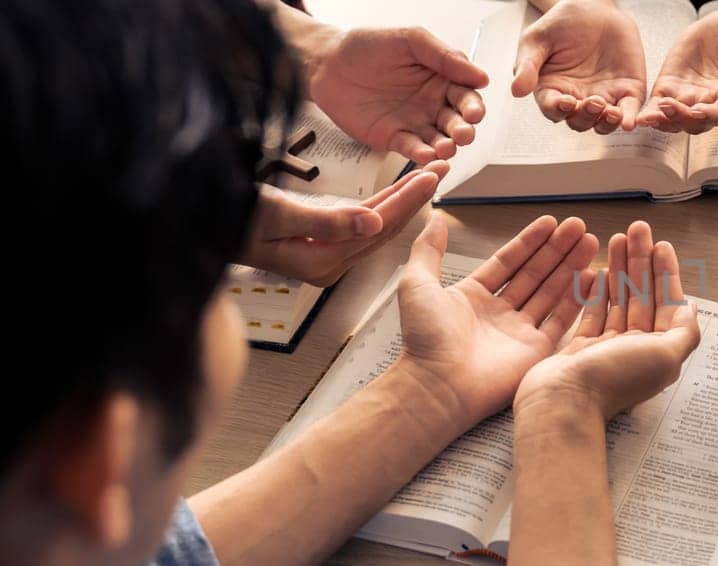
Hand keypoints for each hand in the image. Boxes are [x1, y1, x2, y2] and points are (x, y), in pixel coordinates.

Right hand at [239, 160, 447, 285]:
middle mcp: (327, 264)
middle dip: (414, 197)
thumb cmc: (227, 218)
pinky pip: (359, 223)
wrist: (196, 223)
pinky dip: (381, 204)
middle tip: (441, 169)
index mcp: (321, 262)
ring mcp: (323, 255)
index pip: (378, 229)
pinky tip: (396, 192)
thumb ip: (327, 222)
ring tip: (428, 175)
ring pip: (375, 225)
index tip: (431, 176)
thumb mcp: (277, 216)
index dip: (407, 199)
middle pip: (384, 228)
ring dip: (402, 199)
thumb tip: (373, 225)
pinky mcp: (317, 244)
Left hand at [305, 27, 489, 162]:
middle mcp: (433, 104)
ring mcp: (415, 123)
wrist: (327, 63)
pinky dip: (422, 154)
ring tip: (446, 149)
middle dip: (463, 130)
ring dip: (446, 147)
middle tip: (463, 134)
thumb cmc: (368, 46)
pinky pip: (413, 149)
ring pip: (439, 140)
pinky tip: (427, 155)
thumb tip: (481, 77)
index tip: (473, 113)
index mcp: (442, 79)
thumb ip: (444, 57)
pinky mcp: (394, 139)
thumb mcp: (410, 40)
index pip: (467, 96)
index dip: (473, 106)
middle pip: (457, 122)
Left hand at [398, 211, 600, 422]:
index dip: (529, 241)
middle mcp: (499, 313)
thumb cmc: (425, 338)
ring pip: (551, 292)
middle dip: (557, 249)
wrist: (439, 384)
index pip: (508, 262)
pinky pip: (562, 320)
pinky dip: (577, 299)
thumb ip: (429, 250)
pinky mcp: (536, 351)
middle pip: (535, 273)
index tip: (550, 222)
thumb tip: (435, 220)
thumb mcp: (417, 283)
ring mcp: (519, 332)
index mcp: (473, 296)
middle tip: (578, 226)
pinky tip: (591, 277)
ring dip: (570, 266)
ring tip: (590, 241)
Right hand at [512, 0, 647, 133]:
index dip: (559, 110)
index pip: (553, 109)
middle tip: (592, 102)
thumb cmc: (563, 24)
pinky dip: (629, 118)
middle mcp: (577, 98)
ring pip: (602, 123)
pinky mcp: (626, 90)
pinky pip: (629, 110)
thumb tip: (517, 90)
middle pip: (579, 121)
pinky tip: (628, 121)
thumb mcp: (537, 39)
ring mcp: (603, 97)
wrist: (595, 8)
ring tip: (611, 112)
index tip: (566, 101)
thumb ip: (527, 65)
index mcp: (553, 89)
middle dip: (585, 117)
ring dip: (606, 123)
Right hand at [519, 221, 700, 416]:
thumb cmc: (614, 379)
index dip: (666, 273)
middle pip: (643, 296)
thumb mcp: (665, 355)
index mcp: (660, 351)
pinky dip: (597, 292)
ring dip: (620, 269)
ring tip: (616, 238)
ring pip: (618, 301)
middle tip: (638, 230)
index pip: (668, 303)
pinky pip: (592, 314)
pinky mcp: (581, 349)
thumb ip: (684, 331)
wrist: (564, 402)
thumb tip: (692, 308)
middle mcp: (636, 349)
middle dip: (642, 262)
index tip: (662, 245)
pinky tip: (598, 271)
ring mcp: (607, 348)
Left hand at [637, 7, 717, 133]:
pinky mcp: (672, 88)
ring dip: (664, 121)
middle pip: (698, 122)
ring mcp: (691, 99)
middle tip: (670, 107)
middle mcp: (714, 103)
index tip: (700, 111)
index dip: (713, 114)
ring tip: (651, 115)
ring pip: (677, 120)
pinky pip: (660, 107)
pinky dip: (651, 114)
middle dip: (683, 118)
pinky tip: (641, 118)